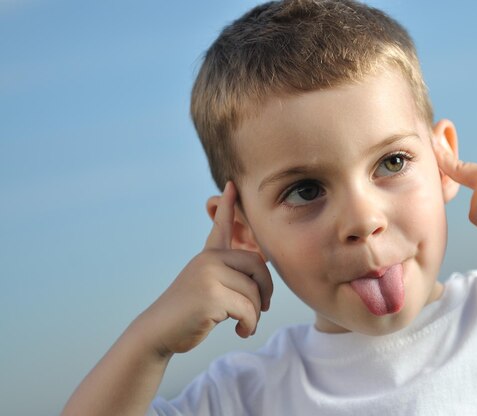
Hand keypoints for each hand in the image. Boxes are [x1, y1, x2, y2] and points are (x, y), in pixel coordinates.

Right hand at [141, 181, 272, 355]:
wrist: (158, 332)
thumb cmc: (188, 314)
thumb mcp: (206, 287)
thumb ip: (227, 277)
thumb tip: (260, 277)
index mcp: (208, 256)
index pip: (220, 226)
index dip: (227, 206)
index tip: (232, 185)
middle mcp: (208, 260)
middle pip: (257, 265)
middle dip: (266, 290)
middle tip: (264, 308)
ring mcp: (209, 276)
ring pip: (254, 292)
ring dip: (255, 315)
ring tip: (245, 325)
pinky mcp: (211, 296)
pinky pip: (248, 309)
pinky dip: (249, 325)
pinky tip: (240, 331)